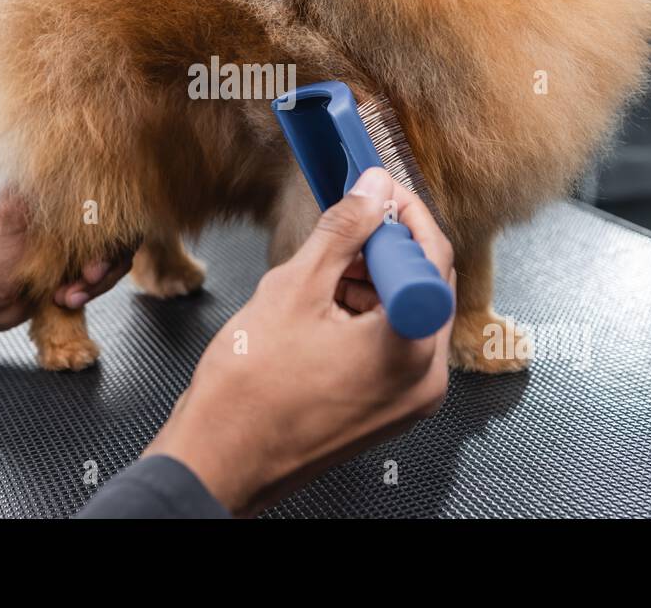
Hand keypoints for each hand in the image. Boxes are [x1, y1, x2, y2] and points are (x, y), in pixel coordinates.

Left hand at [0, 187, 133, 333]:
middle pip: (119, 231)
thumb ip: (39, 192)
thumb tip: (72, 161)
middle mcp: (70, 217)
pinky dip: (90, 292)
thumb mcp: (8, 218)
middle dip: (107, 260)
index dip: (111, 226)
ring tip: (69, 295)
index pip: (106, 198)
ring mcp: (75, 245)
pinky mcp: (75, 270)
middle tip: (87, 277)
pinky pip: (102, 279)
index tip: (95, 248)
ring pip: (115, 258)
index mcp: (55, 194)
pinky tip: (66, 299)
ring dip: (97, 282)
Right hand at [144, 167, 454, 515]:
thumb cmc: (247, 395)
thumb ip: (343, 231)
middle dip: (384, 248)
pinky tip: (321, 308)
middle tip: (345, 223)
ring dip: (370, 283)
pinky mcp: (386, 410)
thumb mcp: (294, 289)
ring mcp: (407, 401)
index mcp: (410, 349)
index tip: (375, 189)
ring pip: (406, 316)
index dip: (402, 212)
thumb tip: (370, 192)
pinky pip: (391, 347)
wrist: (219, 460)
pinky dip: (364, 318)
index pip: (431, 255)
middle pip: (424, 287)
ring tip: (319, 276)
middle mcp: (423, 381)